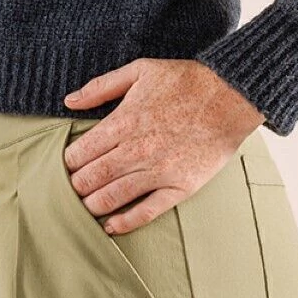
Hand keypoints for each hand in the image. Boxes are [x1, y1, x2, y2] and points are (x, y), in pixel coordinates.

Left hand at [61, 57, 264, 234]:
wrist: (231, 95)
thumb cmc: (186, 81)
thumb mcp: (140, 70)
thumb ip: (101, 86)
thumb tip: (69, 100)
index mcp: (122, 122)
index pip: (78, 154)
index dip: (66, 163)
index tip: (65, 166)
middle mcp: (136, 151)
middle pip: (90, 179)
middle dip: (74, 187)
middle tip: (69, 190)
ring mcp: (158, 172)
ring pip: (112, 198)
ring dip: (91, 206)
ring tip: (84, 207)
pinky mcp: (180, 187)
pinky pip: (146, 212)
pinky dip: (124, 223)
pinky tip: (111, 226)